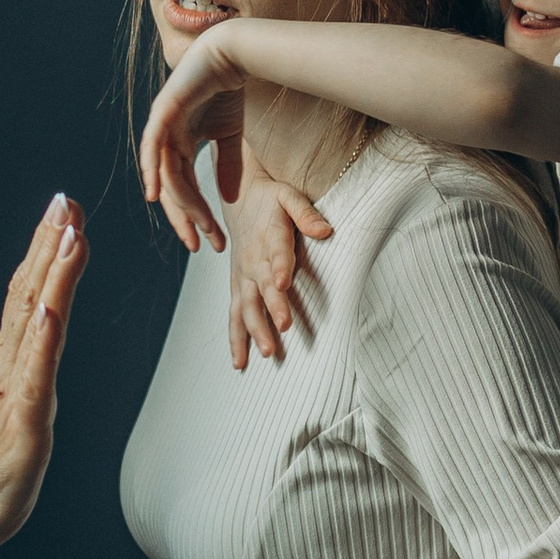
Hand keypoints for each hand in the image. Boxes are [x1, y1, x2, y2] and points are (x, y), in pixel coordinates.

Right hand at [0, 199, 87, 556]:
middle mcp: (9, 366)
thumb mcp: (20, 411)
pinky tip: (54, 308)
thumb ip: (29, 373)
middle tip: (65, 201)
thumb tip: (44, 335)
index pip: (31, 296)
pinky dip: (44, 338)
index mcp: (11, 363)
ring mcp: (13, 389)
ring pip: (36, 321)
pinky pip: (35, 373)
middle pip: (30, 294)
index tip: (63, 212)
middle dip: (50, 245)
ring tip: (67, 235)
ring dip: (52, 275)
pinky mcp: (22, 418)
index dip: (46, 252)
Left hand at [141, 33, 249, 248]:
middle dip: (187, 220)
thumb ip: (228, 166)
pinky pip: (153, 146)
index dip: (196, 216)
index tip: (211, 241)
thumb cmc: (228, 89)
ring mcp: (162, 124)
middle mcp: (166, 138)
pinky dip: (150, 170)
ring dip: (181, 204)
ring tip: (198, 227)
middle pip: (171, 189)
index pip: (184, 188)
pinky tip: (154, 195)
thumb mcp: (230, 136)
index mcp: (180, 143)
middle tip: (201, 245)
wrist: (233, 53)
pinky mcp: (163, 111)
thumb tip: (229, 200)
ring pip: (166, 175)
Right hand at [224, 166, 333, 370]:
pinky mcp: (236, 286)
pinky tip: (240, 362)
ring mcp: (242, 276)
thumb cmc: (270, 199)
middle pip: (262, 287)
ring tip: (268, 353)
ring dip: (255, 330)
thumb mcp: (289, 196)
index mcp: (268, 236)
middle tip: (283, 329)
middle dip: (271, 309)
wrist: (238, 197)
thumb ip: (306, 214)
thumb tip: (325, 230)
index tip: (283, 283)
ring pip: (245, 306)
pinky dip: (236, 338)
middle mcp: (253, 260)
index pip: (276, 253)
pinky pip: (234, 315)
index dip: (280, 267)